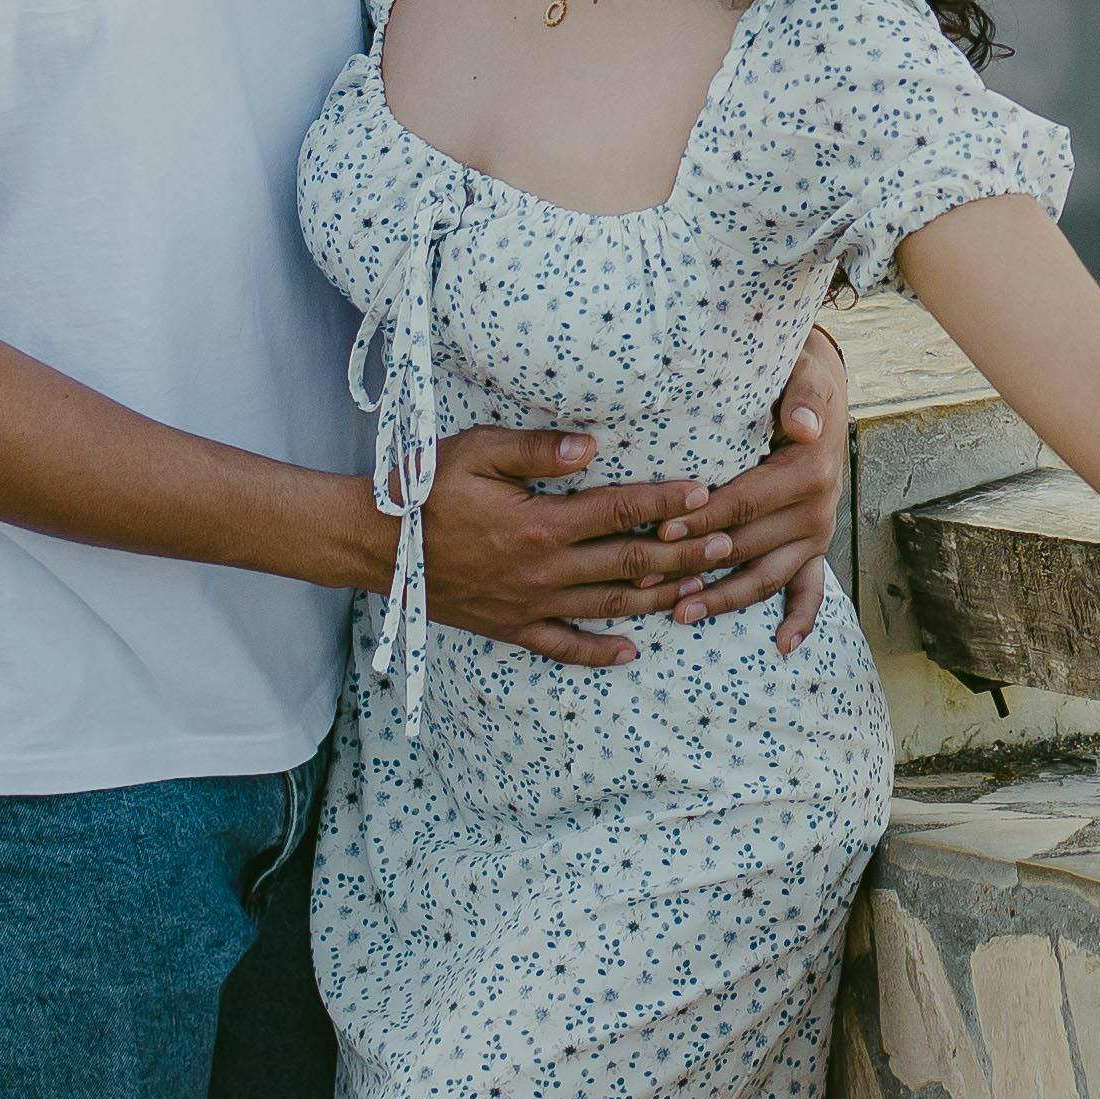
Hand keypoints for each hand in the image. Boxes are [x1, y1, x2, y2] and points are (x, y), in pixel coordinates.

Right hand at [417, 427, 715, 665]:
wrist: (372, 543)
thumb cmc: (424, 487)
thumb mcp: (478, 451)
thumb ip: (538, 449)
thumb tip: (592, 446)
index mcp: (541, 524)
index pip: (621, 510)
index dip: (666, 501)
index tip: (704, 492)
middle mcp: (543, 570)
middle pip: (629, 564)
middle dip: (684, 554)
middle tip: (727, 544)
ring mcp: (529, 605)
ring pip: (609, 607)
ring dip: (660, 598)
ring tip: (702, 589)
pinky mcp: (510, 627)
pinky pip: (563, 647)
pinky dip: (600, 653)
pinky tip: (632, 652)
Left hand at [665, 321, 852, 647]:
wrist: (820, 388)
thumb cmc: (796, 377)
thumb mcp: (802, 375)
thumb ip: (801, 397)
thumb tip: (804, 424)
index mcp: (807, 472)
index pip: (745, 503)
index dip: (703, 519)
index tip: (661, 530)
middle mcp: (816, 510)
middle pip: (747, 546)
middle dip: (694, 564)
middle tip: (644, 578)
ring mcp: (816, 534)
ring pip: (768, 576)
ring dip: (725, 599)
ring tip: (680, 615)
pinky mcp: (815, 547)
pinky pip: (811, 589)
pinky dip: (799, 620)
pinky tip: (781, 646)